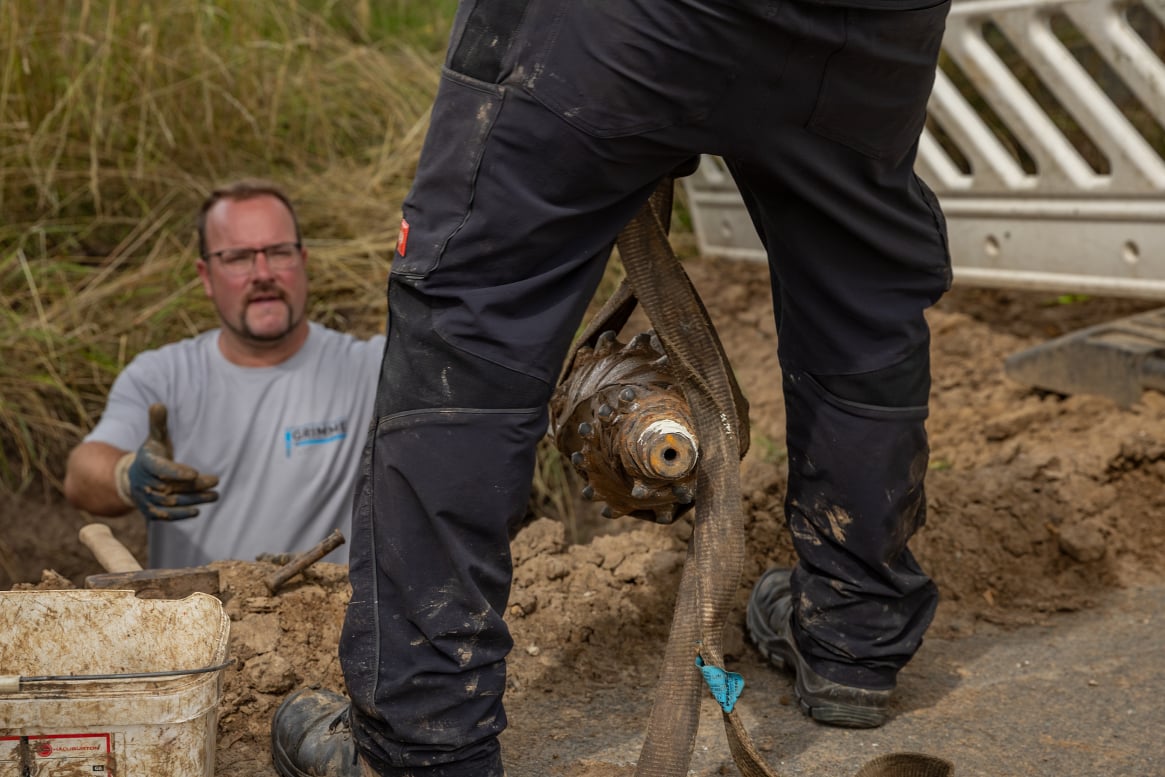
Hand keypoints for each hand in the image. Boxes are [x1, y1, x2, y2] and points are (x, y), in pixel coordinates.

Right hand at [115, 403, 219, 520]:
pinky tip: (197, 510)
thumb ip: (158, 424)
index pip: (161, 469)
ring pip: (170, 502)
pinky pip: (164, 516)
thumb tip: (158, 404)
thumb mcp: (154, 439)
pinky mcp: (150, 511)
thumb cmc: (152, 455)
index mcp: (146, 464)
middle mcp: (144, 482)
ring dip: (193, 500)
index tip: (195, 473)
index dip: (176, 472)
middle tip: (216, 481)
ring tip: (215, 495)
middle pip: (171, 486)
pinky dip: (179, 515)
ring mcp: (146, 498)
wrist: (132, 478)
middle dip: (194, 486)